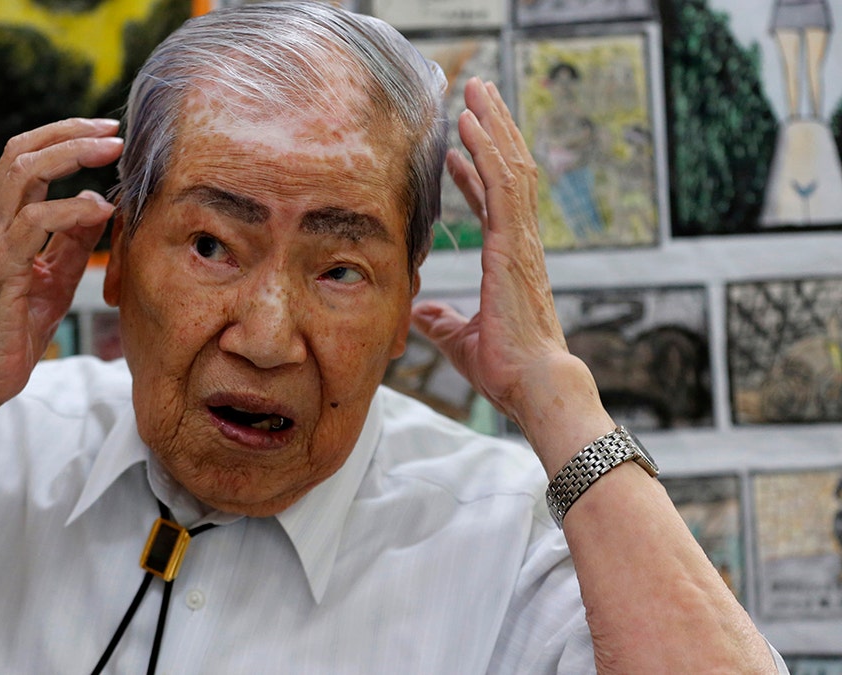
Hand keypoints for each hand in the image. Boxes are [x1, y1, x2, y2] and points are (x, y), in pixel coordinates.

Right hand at [0, 118, 122, 409]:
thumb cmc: (12, 331)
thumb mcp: (54, 279)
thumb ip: (72, 242)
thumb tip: (99, 204)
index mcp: (0, 222)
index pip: (23, 158)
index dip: (63, 137)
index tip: (105, 134)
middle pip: (21, 152)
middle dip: (70, 132)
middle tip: (112, 131)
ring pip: (24, 174)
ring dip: (72, 155)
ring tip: (110, 153)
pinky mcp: (3, 269)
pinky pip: (34, 223)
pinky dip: (71, 209)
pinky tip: (99, 211)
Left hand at [411, 79, 588, 440]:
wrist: (532, 382)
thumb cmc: (505, 368)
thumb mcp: (459, 340)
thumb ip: (441, 322)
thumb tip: (421, 316)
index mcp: (509, 259)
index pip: (494, 202)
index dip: (478, 171)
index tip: (461, 147)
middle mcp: (518, 242)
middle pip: (508, 171)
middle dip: (493, 130)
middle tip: (479, 94)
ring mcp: (519, 240)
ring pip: (509, 168)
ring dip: (492, 126)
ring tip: (477, 91)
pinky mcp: (513, 243)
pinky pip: (501, 186)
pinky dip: (487, 151)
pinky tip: (471, 127)